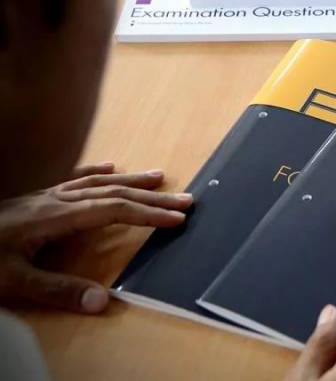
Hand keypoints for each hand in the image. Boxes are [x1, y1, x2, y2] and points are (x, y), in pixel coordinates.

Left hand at [0, 162, 191, 313]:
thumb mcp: (13, 282)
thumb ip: (57, 291)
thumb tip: (103, 301)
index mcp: (56, 217)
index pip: (113, 211)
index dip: (148, 215)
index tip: (177, 218)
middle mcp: (56, 200)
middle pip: (114, 193)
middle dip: (152, 197)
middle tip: (186, 200)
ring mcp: (44, 195)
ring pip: (98, 182)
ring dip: (132, 181)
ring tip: (160, 177)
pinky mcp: (35, 197)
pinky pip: (72, 177)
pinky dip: (95, 171)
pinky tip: (110, 166)